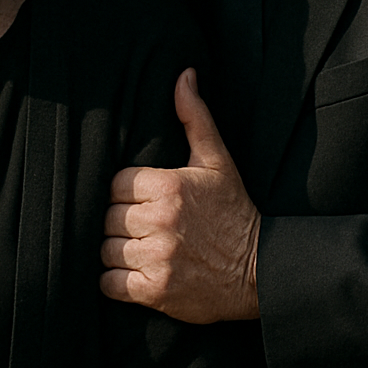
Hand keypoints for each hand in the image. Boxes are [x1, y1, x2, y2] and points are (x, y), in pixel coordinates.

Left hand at [101, 68, 260, 321]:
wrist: (262, 270)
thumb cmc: (235, 212)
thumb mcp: (218, 162)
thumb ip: (195, 117)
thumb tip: (183, 76)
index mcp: (169, 186)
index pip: (115, 184)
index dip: (125, 194)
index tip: (142, 202)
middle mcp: (159, 220)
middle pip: (107, 217)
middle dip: (120, 223)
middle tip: (141, 228)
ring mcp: (156, 257)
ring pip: (105, 249)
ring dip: (116, 252)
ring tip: (139, 250)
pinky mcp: (154, 291)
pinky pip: (108, 283)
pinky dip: (115, 281)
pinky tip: (134, 274)